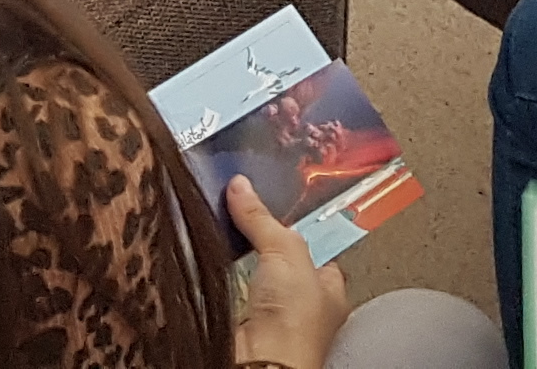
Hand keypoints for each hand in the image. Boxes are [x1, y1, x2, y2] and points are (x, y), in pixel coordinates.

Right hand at [224, 174, 350, 368]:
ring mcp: (270, 317)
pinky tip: (208, 257)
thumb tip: (241, 186)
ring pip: (252, 276)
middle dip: (263, 240)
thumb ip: (263, 219)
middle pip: (281, 261)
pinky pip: (227, 290)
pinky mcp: (240, 323)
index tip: (279, 202)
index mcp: (329, 290)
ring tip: (220, 223)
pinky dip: (217, 275)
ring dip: (237, 257)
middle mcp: (302, 306)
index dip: (301, 226)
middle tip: (243, 207)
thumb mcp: (286, 252)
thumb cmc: (295, 319)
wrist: (261, 362)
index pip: (319, 251)